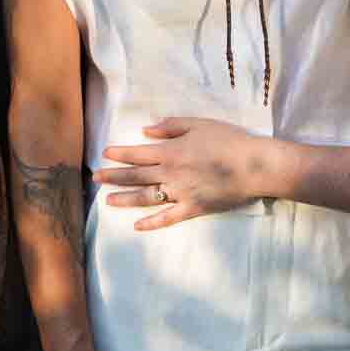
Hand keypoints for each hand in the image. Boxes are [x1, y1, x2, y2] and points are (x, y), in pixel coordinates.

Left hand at [96, 118, 274, 228]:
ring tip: (108, 201)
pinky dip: (151, 223)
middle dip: (113, 177)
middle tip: (96, 178)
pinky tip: (137, 226)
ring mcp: (181, 193)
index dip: (119, 154)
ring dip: (125, 199)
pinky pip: (168, 218)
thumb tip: (145, 131)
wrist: (253, 165)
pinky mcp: (193, 208)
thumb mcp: (199, 124)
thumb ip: (170, 127)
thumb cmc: (228, 140)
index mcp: (171, 151)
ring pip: (146, 198)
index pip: (137, 153)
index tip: (105, 155)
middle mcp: (171, 173)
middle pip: (136, 176)